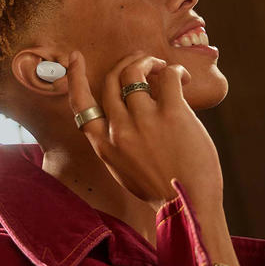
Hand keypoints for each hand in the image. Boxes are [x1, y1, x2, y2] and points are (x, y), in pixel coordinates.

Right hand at [67, 50, 222, 211]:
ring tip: (162, 67)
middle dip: (126, 62)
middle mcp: (118, 129)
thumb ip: (116, 143)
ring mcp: (143, 120)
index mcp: (104, 145)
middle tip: (142, 60)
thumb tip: (122, 115)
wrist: (189, 207)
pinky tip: (182, 79)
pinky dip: (173, 70)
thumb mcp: (123, 170)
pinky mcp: (171, 113)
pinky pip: (167, 75)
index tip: (75, 58)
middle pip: (111, 80)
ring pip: (134, 71)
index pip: (81, 104)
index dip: (75, 77)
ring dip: (148, 62)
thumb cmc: (161, 191)